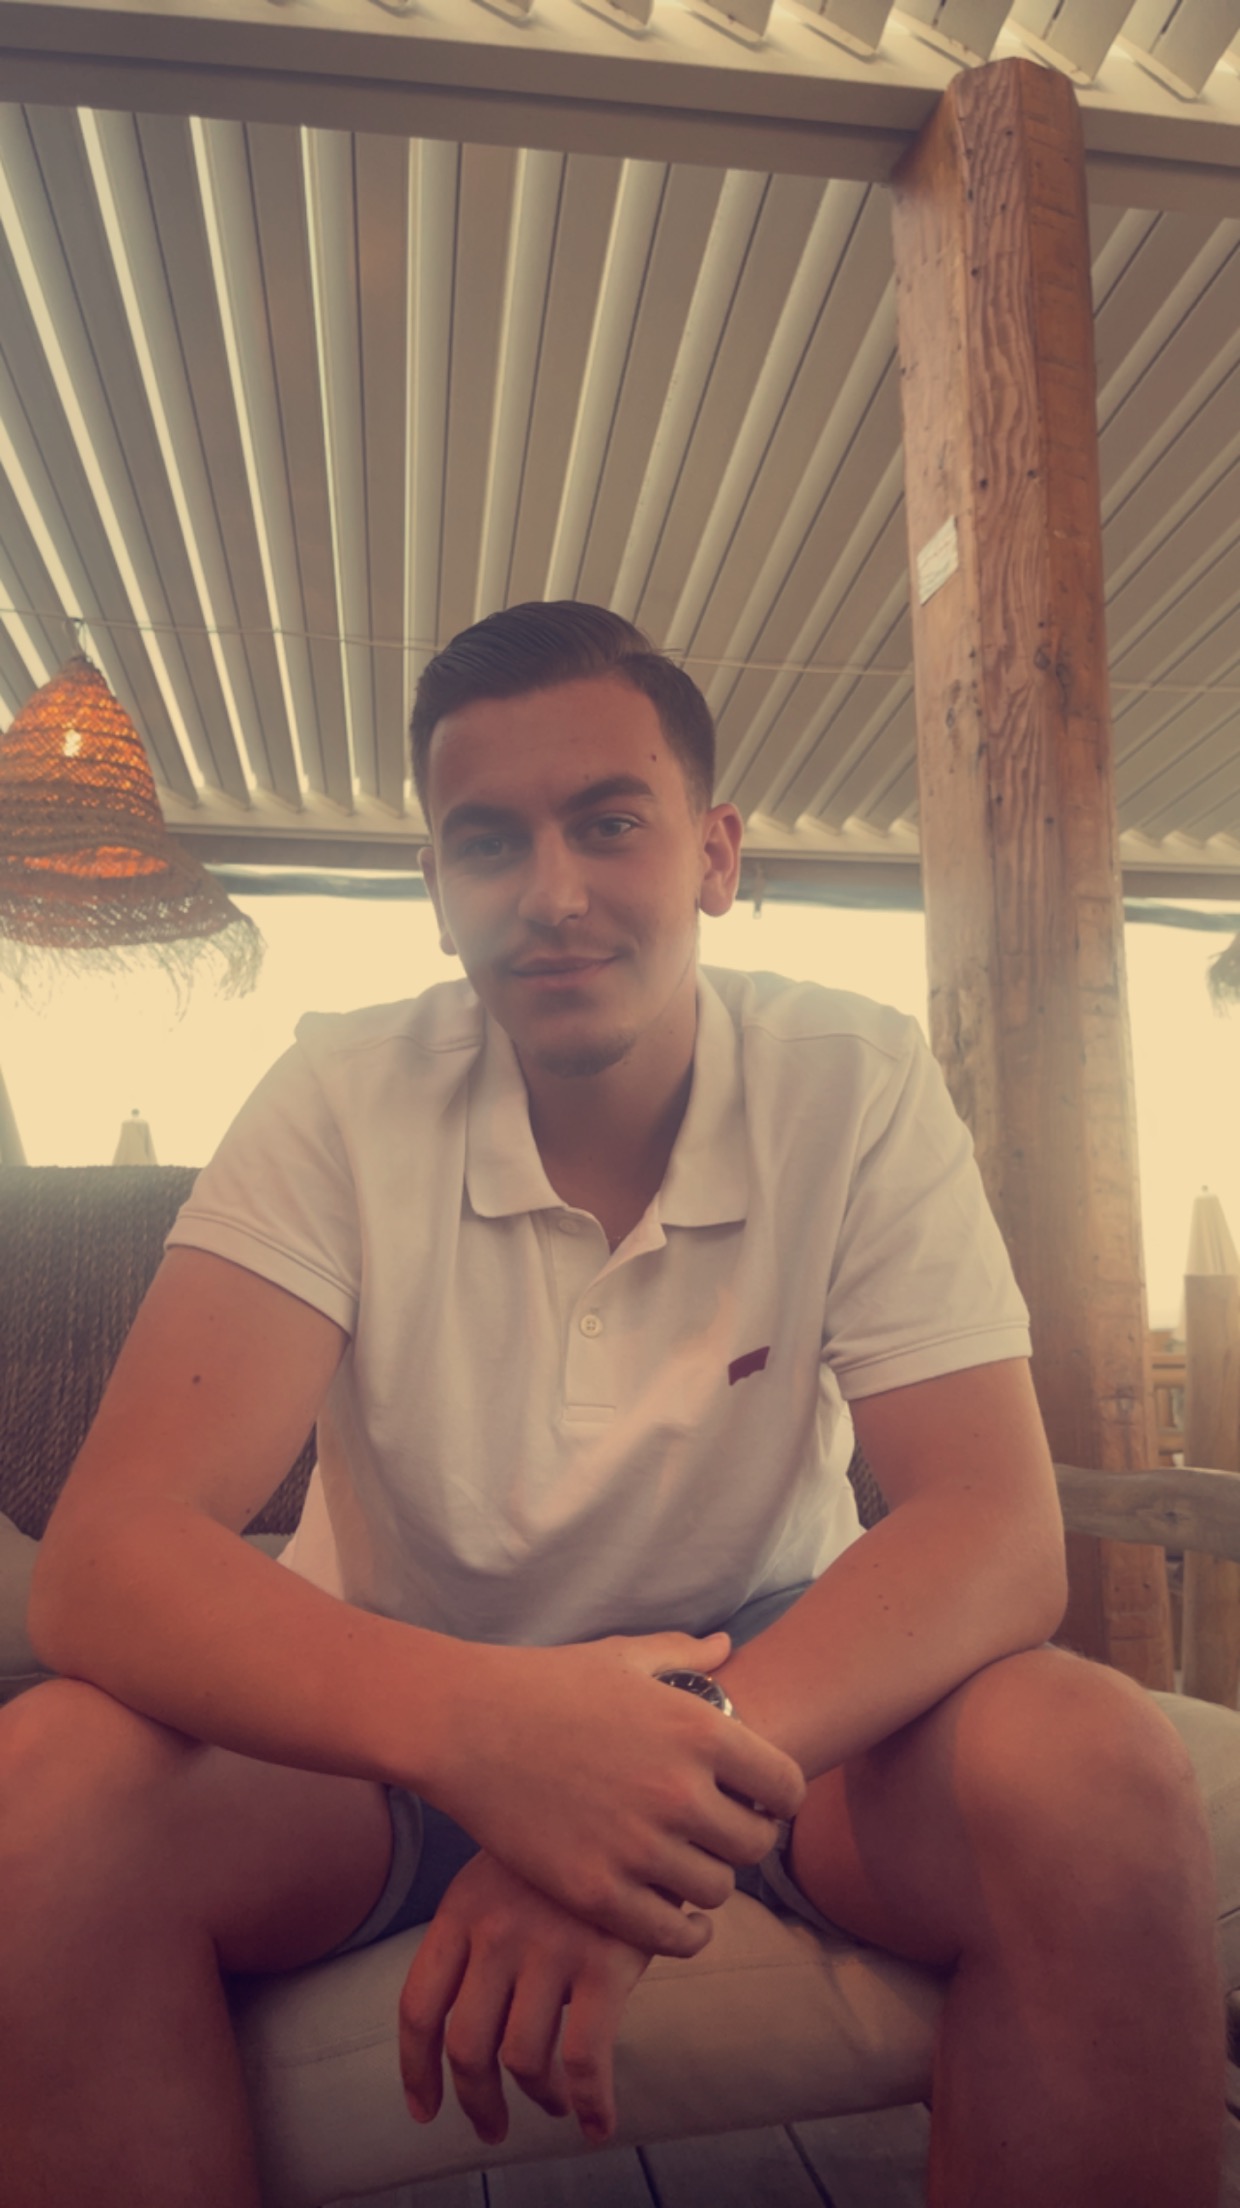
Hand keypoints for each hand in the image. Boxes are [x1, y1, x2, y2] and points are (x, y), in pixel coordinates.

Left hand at [400, 1851, 651, 2146]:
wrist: (635, 1794)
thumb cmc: (569, 1839)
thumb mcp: (505, 1868)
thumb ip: (480, 1930)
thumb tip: (472, 2020)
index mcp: (462, 1907)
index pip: (418, 2007)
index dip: (416, 2070)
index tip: (423, 2109)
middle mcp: (496, 1930)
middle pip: (465, 2046)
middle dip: (476, 2102)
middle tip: (493, 2127)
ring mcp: (549, 1945)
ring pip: (521, 2060)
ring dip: (538, 2100)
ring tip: (555, 2105)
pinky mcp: (605, 1961)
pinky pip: (582, 2060)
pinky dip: (589, 2104)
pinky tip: (599, 2122)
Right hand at [421, 1629, 804, 1957]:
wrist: (464, 1723)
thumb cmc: (544, 1683)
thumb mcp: (621, 1658)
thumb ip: (684, 1655)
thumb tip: (727, 1645)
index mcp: (698, 1730)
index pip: (786, 1787)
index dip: (778, 1797)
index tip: (758, 1801)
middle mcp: (679, 1791)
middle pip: (756, 1846)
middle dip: (744, 1842)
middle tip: (719, 1838)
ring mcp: (637, 1846)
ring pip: (717, 1892)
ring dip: (709, 1885)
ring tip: (688, 1872)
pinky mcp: (595, 1890)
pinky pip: (671, 1935)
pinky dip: (682, 1934)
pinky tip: (674, 1920)